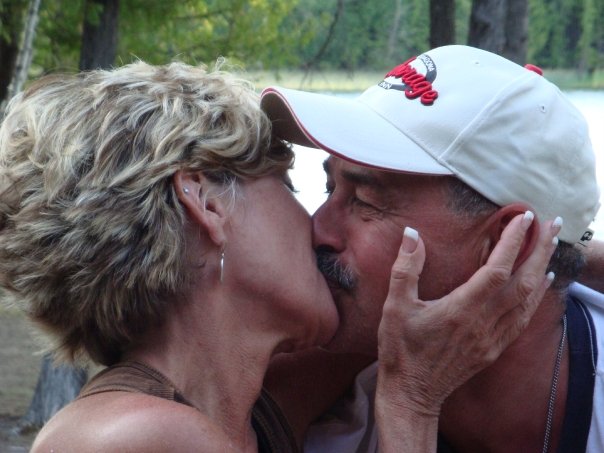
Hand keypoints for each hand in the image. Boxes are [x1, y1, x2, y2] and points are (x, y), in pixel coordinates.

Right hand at [375, 212, 559, 450]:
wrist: (412, 393)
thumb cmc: (401, 350)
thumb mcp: (394, 307)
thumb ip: (406, 269)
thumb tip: (412, 234)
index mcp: (461, 310)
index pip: (497, 269)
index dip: (513, 241)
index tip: (524, 217)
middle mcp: (483, 323)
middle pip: (523, 282)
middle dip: (540, 250)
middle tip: (553, 223)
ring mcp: (492, 338)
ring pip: (528, 300)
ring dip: (542, 269)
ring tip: (551, 245)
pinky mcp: (494, 349)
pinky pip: (523, 318)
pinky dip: (536, 296)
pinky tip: (541, 284)